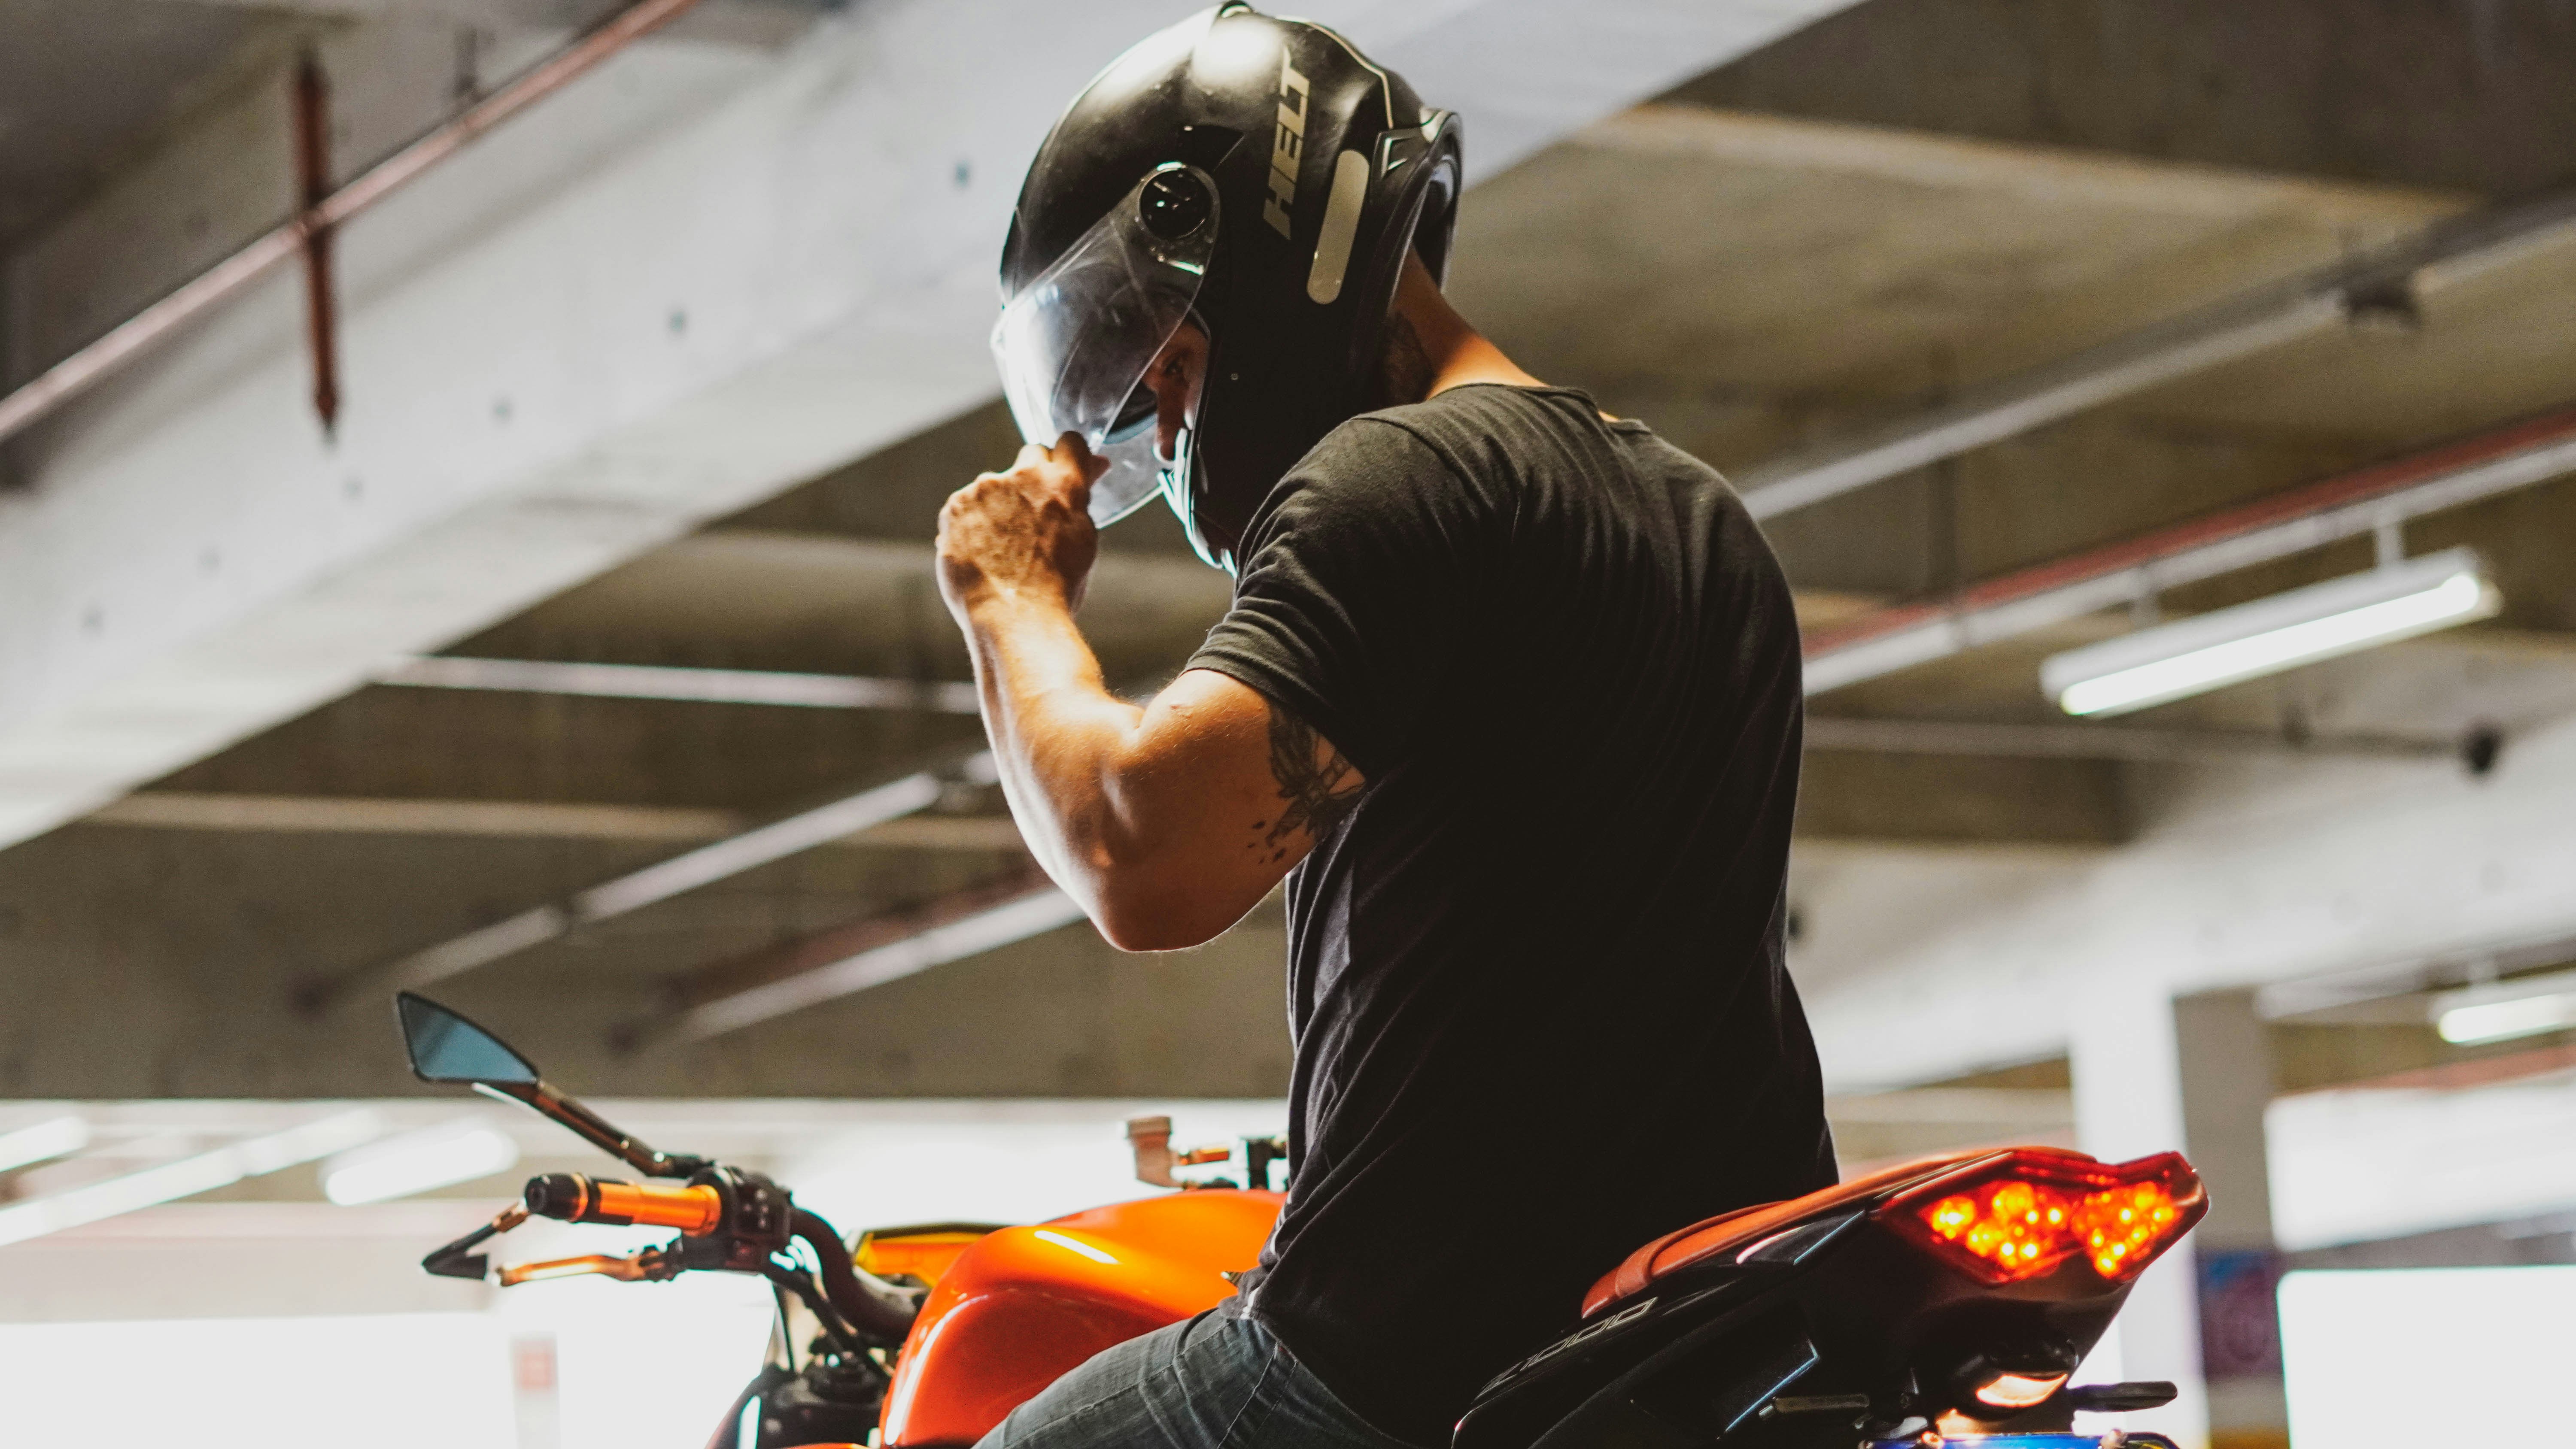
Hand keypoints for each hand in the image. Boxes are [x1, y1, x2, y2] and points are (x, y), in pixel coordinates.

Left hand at [937, 434, 1107, 621]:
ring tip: (1004, 550)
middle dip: (1033, 480)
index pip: (1070, 442)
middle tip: (1034, 518)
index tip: (1064, 474)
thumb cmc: (1056, 587)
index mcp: (1062, 483)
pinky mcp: (954, 506)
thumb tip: (1094, 465)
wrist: (1014, 618)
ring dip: (1000, 505)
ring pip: (996, 485)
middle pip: (1031, 457)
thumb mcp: (1083, 537)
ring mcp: (984, 489)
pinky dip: (973, 524)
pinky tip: (982, 554)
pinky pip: (967, 506)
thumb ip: (1081, 496)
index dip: (1068, 459)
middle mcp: (1022, 476)